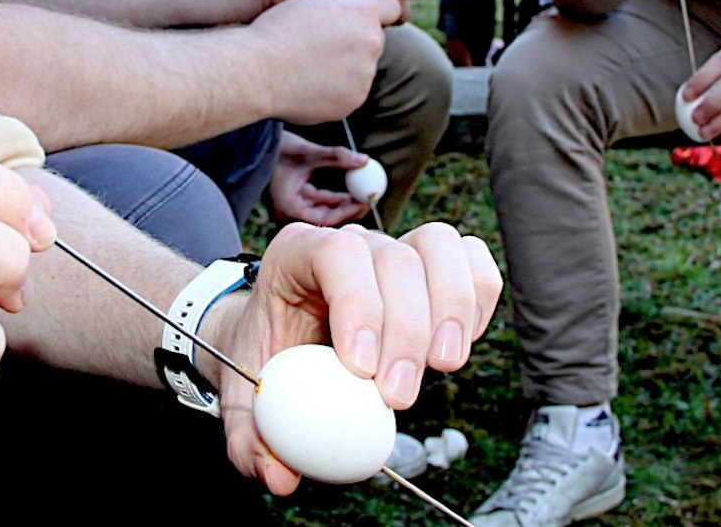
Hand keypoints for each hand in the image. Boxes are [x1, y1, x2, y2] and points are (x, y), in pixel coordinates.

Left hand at [208, 222, 502, 494]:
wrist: (281, 346)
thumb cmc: (264, 366)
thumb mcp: (242, 402)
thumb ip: (249, 440)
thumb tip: (282, 476)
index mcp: (296, 255)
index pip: (337, 255)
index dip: (358, 305)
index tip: (361, 369)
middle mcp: (351, 245)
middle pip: (395, 260)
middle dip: (406, 331)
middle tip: (397, 398)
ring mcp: (396, 249)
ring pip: (440, 248)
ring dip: (451, 310)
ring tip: (442, 368)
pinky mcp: (433, 267)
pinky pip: (472, 261)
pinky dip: (478, 300)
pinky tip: (458, 346)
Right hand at [248, 0, 390, 123]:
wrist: (258, 73)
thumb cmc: (278, 33)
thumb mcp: (311, 4)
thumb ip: (342, 8)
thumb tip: (353, 15)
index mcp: (363, 15)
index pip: (391, 7)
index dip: (379, 11)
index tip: (367, 17)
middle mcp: (371, 45)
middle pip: (373, 40)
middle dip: (355, 41)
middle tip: (323, 44)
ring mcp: (364, 77)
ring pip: (360, 67)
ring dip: (344, 66)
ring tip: (308, 65)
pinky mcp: (353, 102)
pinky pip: (349, 91)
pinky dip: (334, 88)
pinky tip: (308, 84)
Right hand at [266, 131, 370, 225]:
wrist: (255, 142)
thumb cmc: (277, 148)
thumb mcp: (309, 152)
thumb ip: (337, 157)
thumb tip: (364, 161)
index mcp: (289, 206)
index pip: (324, 217)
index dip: (347, 211)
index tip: (364, 202)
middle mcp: (289, 210)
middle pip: (325, 216)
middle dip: (347, 208)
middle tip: (368, 198)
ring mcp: (291, 204)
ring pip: (323, 208)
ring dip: (342, 200)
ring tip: (362, 191)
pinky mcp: (295, 196)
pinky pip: (318, 200)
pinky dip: (333, 195)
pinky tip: (349, 187)